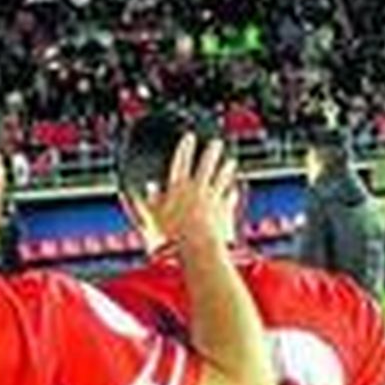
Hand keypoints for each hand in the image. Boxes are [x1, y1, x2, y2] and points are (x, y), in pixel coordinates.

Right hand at [142, 133, 237, 253]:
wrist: (197, 247)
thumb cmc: (172, 235)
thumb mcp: (154, 216)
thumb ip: (152, 200)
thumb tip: (150, 187)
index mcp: (178, 187)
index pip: (182, 162)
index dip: (185, 148)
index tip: (190, 137)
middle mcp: (198, 189)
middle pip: (206, 165)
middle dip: (211, 152)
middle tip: (216, 143)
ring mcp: (213, 199)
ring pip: (221, 179)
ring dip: (226, 169)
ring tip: (231, 162)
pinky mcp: (224, 211)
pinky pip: (229, 199)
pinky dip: (231, 194)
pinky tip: (234, 191)